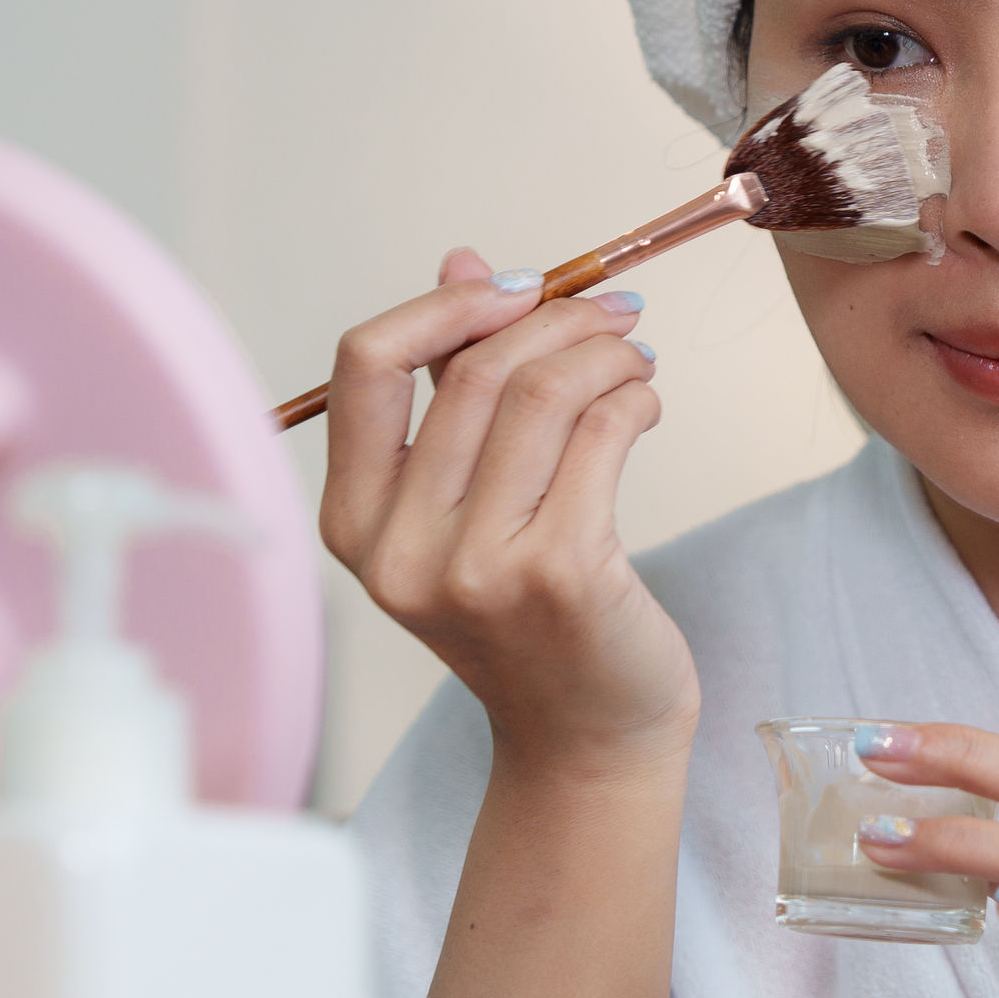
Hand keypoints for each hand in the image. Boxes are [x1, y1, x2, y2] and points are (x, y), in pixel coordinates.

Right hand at [320, 248, 697, 776]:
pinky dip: (634, 398)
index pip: (365, 364)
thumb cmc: (530, 615)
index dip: (445, 307)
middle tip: (613, 314)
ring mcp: (475, 568)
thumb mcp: (464, 504)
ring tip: (634, 359)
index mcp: (353, 521)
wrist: (585, 736)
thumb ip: (453, 385)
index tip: (517, 287)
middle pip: (474, 371)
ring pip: (543, 393)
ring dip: (604, 354)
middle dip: (557, 319)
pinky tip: (645, 405)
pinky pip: (602, 436)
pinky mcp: (559, 575)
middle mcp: (398, 550)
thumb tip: (464, 260)